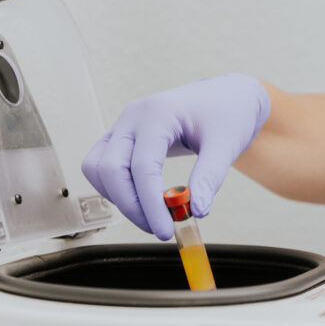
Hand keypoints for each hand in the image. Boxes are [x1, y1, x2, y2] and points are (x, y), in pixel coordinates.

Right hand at [81, 73, 269, 239]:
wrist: (226, 95)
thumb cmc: (227, 113)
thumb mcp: (226, 145)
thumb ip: (209, 177)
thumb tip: (196, 211)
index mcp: (158, 113)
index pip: (142, 166)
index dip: (150, 203)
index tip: (166, 230)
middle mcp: (133, 117)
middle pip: (110, 169)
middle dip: (131, 206)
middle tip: (160, 228)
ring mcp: (123, 125)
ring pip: (98, 169)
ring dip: (119, 198)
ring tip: (152, 215)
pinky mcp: (122, 137)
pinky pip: (103, 167)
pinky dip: (117, 189)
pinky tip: (144, 201)